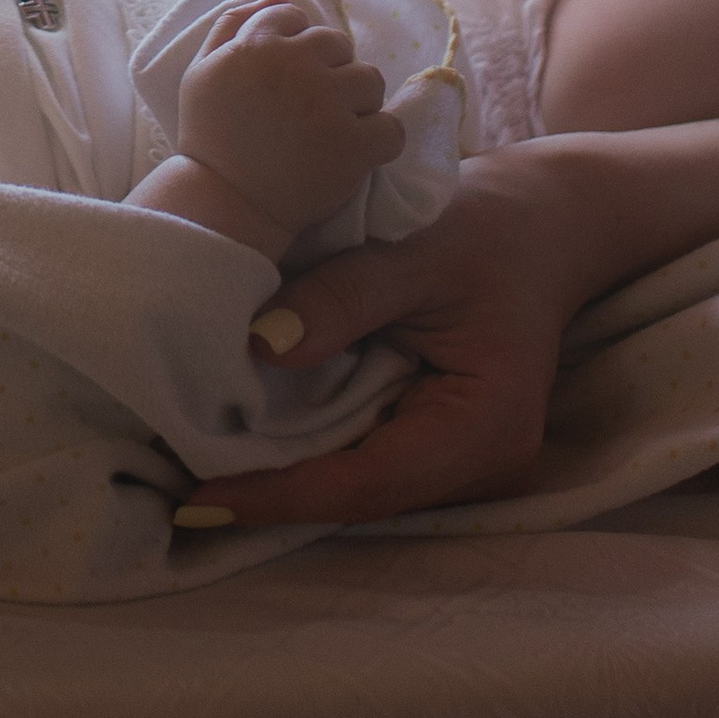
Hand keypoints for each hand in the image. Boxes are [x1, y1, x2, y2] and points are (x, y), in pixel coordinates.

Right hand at [175, 0, 402, 240]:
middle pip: (338, 45)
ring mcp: (326, 105)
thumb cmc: (210, 137)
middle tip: (313, 107)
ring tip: (336, 128)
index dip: (294, 49)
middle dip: (330, 71)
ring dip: (358, 101)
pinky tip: (358, 152)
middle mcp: (293, 66)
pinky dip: (381, 140)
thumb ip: (233, 23)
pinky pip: (391, 127)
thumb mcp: (202, 70)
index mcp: (256, 44)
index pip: (296, 17)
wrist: (225, 203)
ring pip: (370, 80)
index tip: (287, 80)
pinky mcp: (352, 146)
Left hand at [184, 145, 599, 527]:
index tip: (201, 497)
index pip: (368, 483)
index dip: (282, 495)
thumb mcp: (413, 251)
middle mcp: (480, 464)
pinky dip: (309, 450)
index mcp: (484, 429)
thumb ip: (342, 298)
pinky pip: (366, 457)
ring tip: (192, 467)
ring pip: (359, 486)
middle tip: (174, 489)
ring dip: (285, 478)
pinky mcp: (438, 438)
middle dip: (272, 495)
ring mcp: (461, 458)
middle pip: (360, 498)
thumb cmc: (487, 226)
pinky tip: (246, 437)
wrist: (544, 219)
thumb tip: (257, 347)